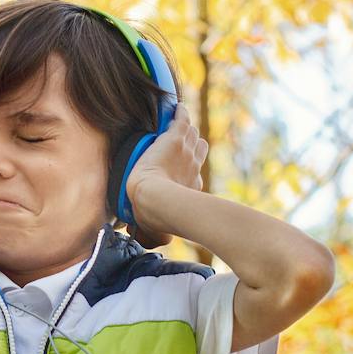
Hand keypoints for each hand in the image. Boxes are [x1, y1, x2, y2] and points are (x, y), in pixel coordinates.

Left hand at [122, 101, 205, 243]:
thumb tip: (152, 246)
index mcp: (192, 186)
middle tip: (181, 142)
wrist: (152, 197)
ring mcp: (186, 151)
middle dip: (193, 145)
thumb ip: (156, 238)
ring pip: (193, 134)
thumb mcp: (158, 231)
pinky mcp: (175, 138)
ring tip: (177, 124)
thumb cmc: (154, 216)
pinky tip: (176, 107)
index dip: (188, 169)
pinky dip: (180, 113)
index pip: (195, 172)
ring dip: (185, 129)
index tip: (180, 169)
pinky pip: (182, 119)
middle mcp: (194, 166)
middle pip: (200, 148)